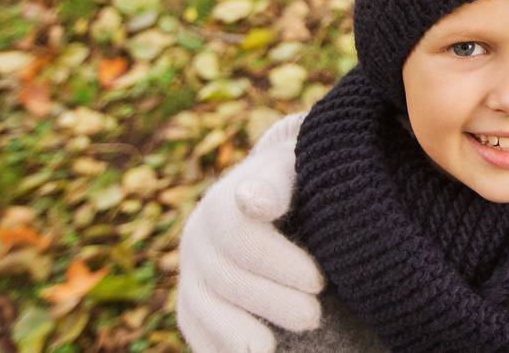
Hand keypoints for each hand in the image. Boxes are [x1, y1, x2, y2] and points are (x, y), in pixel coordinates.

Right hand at [176, 114, 322, 351]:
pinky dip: (216, 344)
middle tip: (313, 316)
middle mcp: (204, 231)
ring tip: (271, 348)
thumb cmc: (302, 185)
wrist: (275, 198)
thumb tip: (258, 205)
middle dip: (272, 299)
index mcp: (233, 197)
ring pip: (205, 303)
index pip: (245, 224)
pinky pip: (193, 325)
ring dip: (238, 331)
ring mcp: (193, 266)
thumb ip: (281, 184)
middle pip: (228, 273)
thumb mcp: (301, 172)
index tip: (317, 280)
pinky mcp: (191, 298)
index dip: (278, 258)